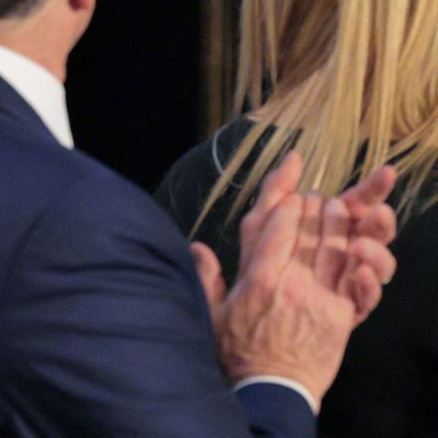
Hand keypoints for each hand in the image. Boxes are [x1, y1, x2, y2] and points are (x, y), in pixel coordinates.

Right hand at [195, 155, 367, 404]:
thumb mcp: (212, 312)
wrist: (272, 389)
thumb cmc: (238, 351)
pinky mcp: (341, 313)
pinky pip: (355, 277)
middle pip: (309, 227)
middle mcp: (290, 280)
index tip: (291, 168)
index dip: (284, 193)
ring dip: (339, 222)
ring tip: (339, 207)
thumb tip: (197, 246)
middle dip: (313, 204)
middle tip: (314, 194)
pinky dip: (360, 257)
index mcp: (257, 276)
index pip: (275, 222)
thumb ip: (207, 276)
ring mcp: (319, 296)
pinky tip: (359, 244)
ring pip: (336, 246)